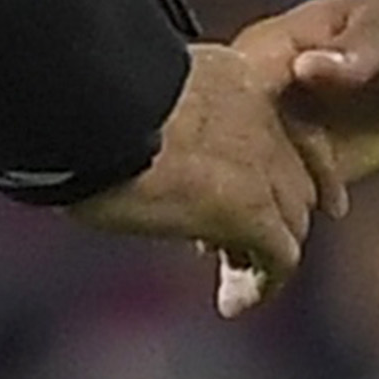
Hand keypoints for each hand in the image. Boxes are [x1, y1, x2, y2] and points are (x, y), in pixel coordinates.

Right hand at [59, 41, 343, 310]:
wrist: (88, 104)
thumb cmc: (84, 92)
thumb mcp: (135, 87)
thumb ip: (156, 109)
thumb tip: (124, 134)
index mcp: (232, 75)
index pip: (278, 126)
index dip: (280, 164)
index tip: (269, 189)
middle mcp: (262, 115)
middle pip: (294, 176)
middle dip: (270, 211)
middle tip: (224, 239)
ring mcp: (264, 163)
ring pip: (292, 220)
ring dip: (261, 252)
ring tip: (229, 278)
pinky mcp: (253, 209)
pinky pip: (278, 261)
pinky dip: (260, 286)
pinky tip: (234, 303)